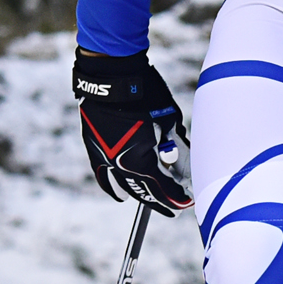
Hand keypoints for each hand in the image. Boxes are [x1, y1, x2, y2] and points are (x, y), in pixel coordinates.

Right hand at [73, 47, 192, 214]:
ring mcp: (105, 159)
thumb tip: (183, 160)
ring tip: (152, 201)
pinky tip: (121, 194)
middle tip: (175, 208)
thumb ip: (177, 145)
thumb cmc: (146, 94)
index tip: (188, 202)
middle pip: (145, 193)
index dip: (178, 199)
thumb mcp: (170, 120)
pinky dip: (114, 187)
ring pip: (124, 188)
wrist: (111, 75)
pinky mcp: (94, 150)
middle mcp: (121, 167)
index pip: (164, 191)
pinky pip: (104, 177)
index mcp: (142, 162)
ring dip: (140, 195)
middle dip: (163, 201)